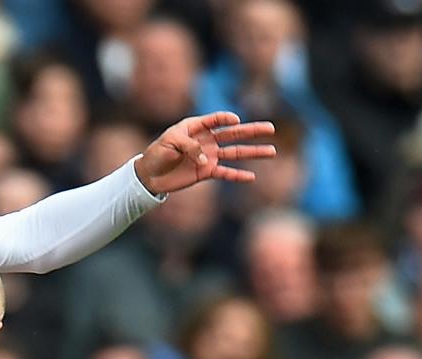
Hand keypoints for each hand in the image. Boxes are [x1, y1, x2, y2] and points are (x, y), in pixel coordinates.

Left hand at [134, 112, 277, 195]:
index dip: (226, 118)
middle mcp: (206, 140)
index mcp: (196, 127)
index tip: (235, 120)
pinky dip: (237, 176)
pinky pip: (225, 173)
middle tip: (271, 128)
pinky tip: (252, 177)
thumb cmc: (157, 153)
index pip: (217, 119)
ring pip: (235, 153)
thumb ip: (190, 147)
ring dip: (253, 152)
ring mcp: (208, 156)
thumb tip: (207, 160)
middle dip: (253, 131)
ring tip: (272, 151)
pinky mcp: (206, 172)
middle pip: (234, 134)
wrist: (149, 175)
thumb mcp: (170, 142)